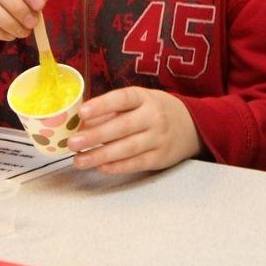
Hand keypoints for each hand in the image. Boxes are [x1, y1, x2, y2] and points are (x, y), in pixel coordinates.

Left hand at [68, 87, 202, 173]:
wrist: (193, 126)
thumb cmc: (156, 111)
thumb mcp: (139, 102)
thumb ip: (112, 111)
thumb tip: (81, 123)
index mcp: (145, 98)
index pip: (123, 99)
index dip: (103, 105)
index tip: (82, 112)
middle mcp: (154, 117)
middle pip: (123, 126)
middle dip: (96, 136)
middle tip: (73, 143)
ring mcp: (159, 138)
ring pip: (127, 148)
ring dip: (101, 155)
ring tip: (79, 161)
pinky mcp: (160, 157)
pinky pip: (137, 163)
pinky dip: (118, 167)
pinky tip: (101, 168)